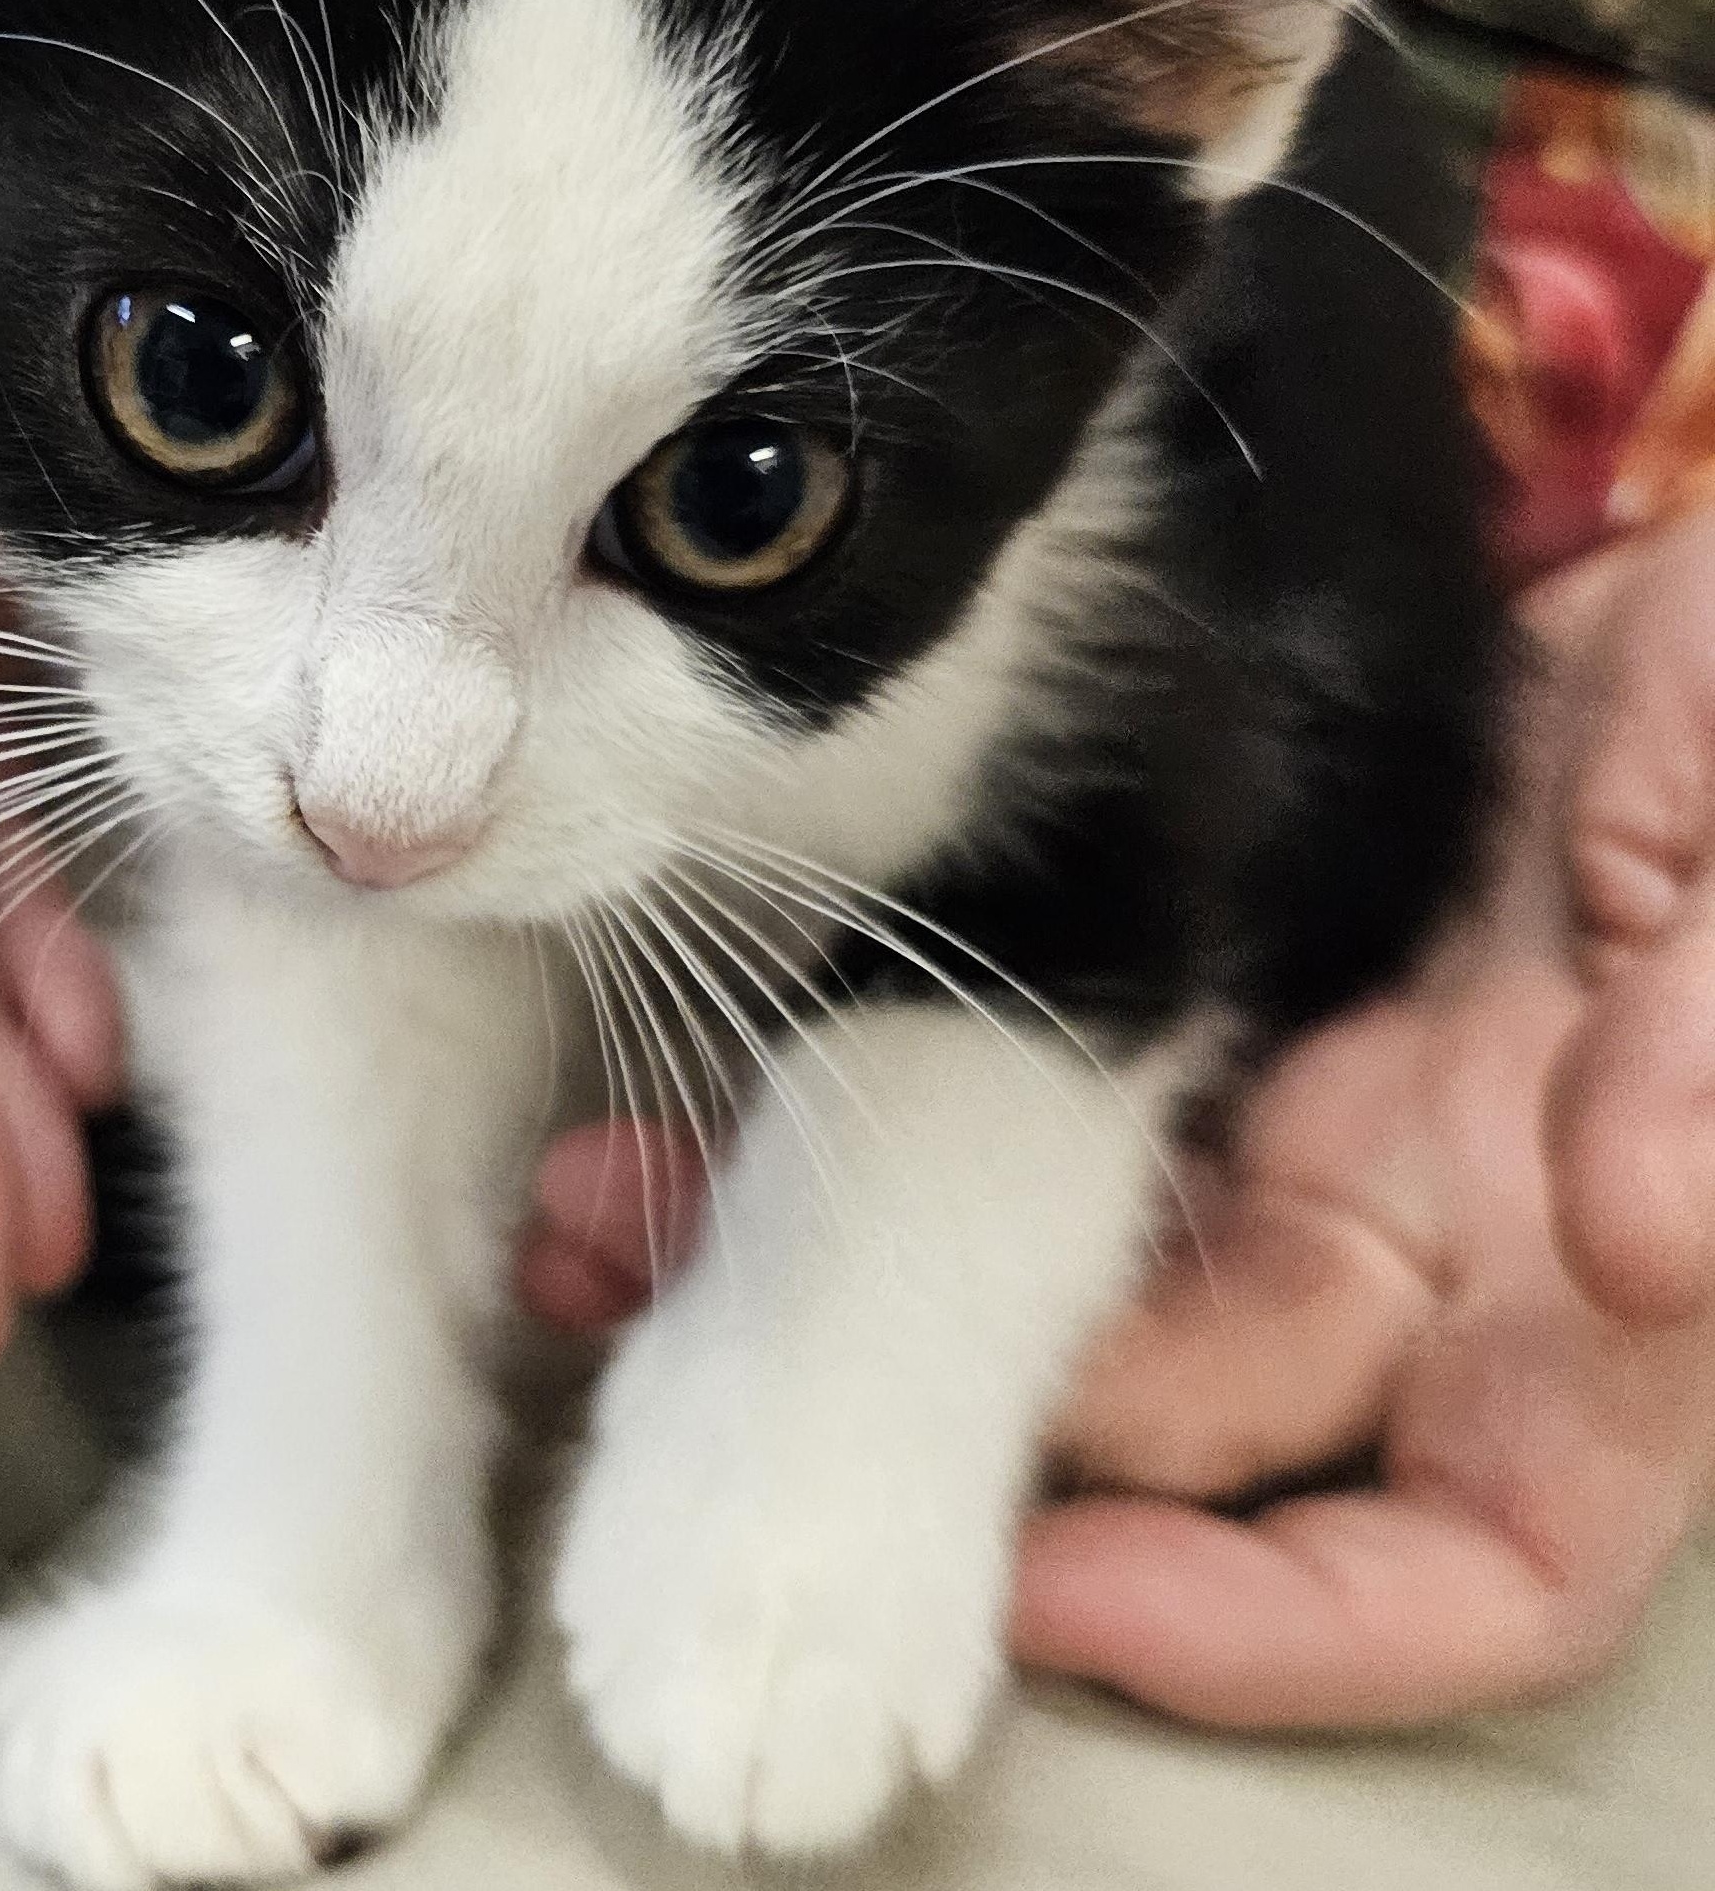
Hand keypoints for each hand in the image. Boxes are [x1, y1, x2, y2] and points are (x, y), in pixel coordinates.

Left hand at [522, 508, 1714, 1723]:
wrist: (1673, 570)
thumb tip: (1645, 1244)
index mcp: (1576, 1267)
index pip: (1458, 1564)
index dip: (1272, 1628)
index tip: (1049, 1592)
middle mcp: (1402, 1233)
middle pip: (1156, 1433)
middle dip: (931, 1432)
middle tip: (683, 1337)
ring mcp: (1261, 1124)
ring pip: (1021, 1282)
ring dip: (804, 1278)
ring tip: (591, 1212)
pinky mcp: (1147, 1006)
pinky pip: (962, 1107)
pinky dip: (817, 1134)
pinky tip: (665, 1105)